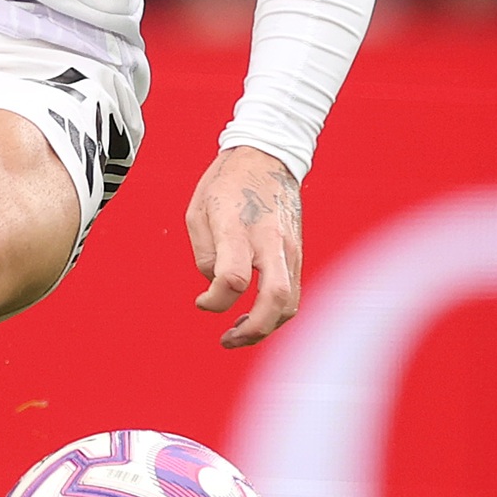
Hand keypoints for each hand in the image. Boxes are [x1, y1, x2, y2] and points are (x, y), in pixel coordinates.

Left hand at [185, 145, 302, 348]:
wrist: (268, 157)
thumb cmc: (226, 183)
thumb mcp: (198, 210)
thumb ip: (205, 254)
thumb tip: (217, 286)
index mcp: (238, 227)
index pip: (233, 278)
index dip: (214, 300)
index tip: (201, 302)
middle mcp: (269, 240)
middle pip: (274, 298)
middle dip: (252, 329)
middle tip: (227, 339)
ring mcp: (289, 248)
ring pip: (290, 302)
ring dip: (265, 327)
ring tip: (237, 334)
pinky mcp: (298, 253)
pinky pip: (293, 293)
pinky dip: (275, 314)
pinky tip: (254, 317)